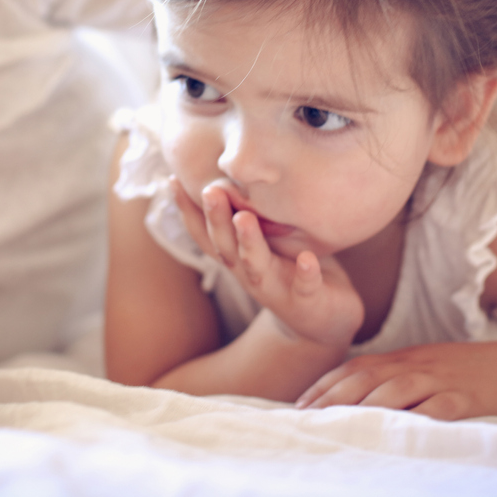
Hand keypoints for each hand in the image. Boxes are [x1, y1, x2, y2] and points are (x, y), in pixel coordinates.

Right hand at [171, 178, 363, 346]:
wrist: (324, 325)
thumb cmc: (292, 271)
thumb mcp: (269, 242)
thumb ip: (251, 214)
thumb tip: (235, 172)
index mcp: (238, 258)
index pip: (206, 233)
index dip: (187, 210)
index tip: (173, 180)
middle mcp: (249, 273)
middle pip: (225, 246)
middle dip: (216, 219)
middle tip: (210, 190)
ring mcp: (277, 288)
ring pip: (256, 266)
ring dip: (248, 242)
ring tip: (245, 217)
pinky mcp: (306, 301)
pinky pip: (305, 288)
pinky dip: (305, 274)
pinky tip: (308, 260)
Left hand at [296, 341, 496, 420]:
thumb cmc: (464, 374)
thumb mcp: (424, 368)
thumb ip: (391, 380)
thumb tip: (351, 401)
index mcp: (404, 359)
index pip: (354, 368)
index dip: (325, 385)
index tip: (299, 406)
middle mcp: (416, 366)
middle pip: (367, 377)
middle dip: (333, 397)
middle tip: (308, 419)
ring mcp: (441, 381)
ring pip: (397, 389)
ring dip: (366, 407)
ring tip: (341, 425)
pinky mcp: (467, 399)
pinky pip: (440, 409)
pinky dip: (418, 418)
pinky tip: (401, 431)